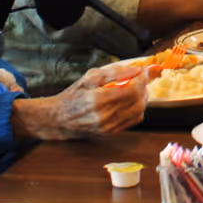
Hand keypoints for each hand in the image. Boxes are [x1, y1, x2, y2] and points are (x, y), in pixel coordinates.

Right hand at [12, 63, 149, 139]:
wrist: (59, 118)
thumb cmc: (74, 95)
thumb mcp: (90, 77)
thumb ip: (114, 72)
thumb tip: (136, 69)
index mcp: (97, 100)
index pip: (131, 90)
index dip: (142, 79)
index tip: (143, 70)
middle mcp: (104, 116)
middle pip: (138, 100)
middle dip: (144, 86)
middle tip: (141, 77)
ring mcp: (108, 127)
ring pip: (138, 111)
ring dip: (143, 97)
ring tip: (136, 87)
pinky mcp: (111, 133)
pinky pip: (134, 120)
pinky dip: (138, 108)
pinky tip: (131, 100)